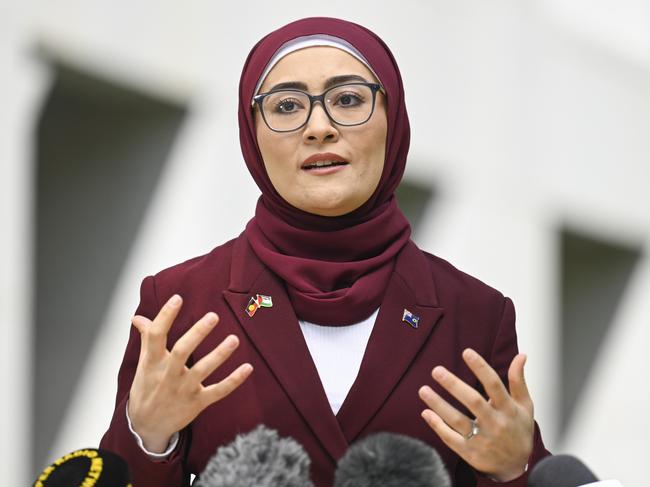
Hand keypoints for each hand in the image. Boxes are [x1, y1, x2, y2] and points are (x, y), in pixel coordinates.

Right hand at [128, 294, 252, 452]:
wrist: (146, 426)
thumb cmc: (147, 388)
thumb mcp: (144, 363)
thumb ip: (147, 338)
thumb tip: (138, 318)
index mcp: (153, 362)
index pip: (156, 336)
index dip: (165, 316)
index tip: (178, 298)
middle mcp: (168, 375)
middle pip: (183, 351)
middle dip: (198, 333)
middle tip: (213, 316)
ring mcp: (183, 390)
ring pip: (203, 370)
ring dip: (219, 354)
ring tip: (234, 339)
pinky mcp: (197, 403)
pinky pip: (218, 391)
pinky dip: (234, 381)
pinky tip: (247, 367)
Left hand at [418, 349, 533, 481]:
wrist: (516, 468)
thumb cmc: (519, 431)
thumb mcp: (524, 406)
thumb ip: (518, 380)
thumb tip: (521, 355)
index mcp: (508, 409)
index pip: (494, 385)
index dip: (481, 368)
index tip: (466, 352)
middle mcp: (495, 424)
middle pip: (473, 402)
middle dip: (454, 385)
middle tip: (436, 370)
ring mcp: (482, 439)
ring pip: (458, 421)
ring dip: (439, 405)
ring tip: (423, 390)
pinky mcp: (470, 453)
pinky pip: (450, 438)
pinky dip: (437, 426)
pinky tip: (426, 413)